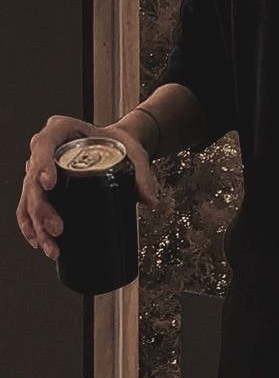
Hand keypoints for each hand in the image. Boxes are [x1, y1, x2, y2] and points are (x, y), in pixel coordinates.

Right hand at [17, 115, 158, 261]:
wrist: (117, 147)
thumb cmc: (119, 144)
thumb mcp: (134, 154)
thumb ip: (143, 175)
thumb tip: (150, 201)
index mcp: (62, 130)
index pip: (45, 143)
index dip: (42, 164)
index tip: (49, 183)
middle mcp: (46, 148)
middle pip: (33, 178)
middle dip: (41, 207)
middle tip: (57, 229)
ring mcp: (42, 168)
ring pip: (29, 198)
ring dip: (36, 225)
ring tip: (52, 247)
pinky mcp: (44, 187)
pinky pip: (30, 207)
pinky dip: (32, 226)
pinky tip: (40, 243)